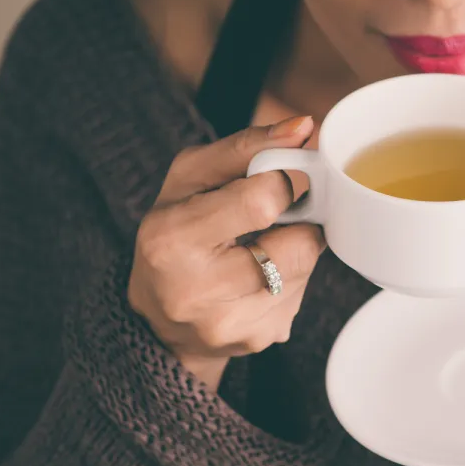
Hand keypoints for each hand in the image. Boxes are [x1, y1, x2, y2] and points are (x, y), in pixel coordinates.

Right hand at [128, 116, 324, 388]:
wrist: (159, 318)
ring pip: (306, 267)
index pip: (260, 202)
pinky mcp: (261, 339)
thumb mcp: (190, 179)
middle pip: (297, 244)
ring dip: (296, 248)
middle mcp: (199, 292)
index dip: (288, 181)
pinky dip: (292, 278)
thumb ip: (246, 147)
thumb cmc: (174, 232)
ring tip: (260, 247)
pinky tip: (259, 278)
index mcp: (172, 240)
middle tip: (277, 214)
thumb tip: (304, 126)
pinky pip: (302, 294)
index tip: (291, 173)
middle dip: (297, 221)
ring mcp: (233, 324)